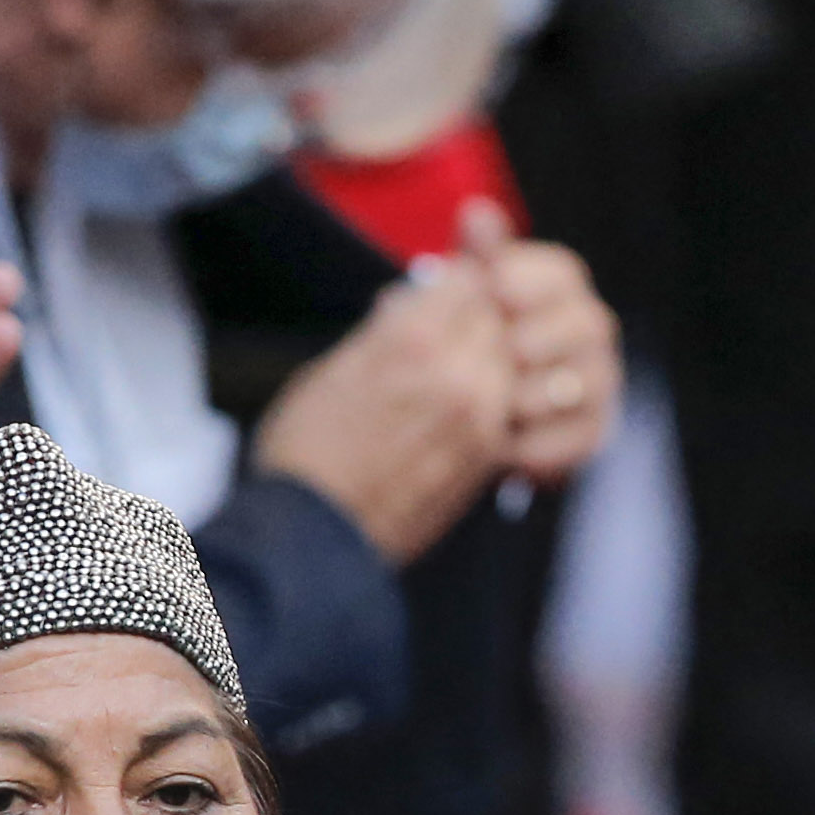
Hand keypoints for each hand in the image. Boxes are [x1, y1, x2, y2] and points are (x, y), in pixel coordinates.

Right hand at [250, 254, 511, 565]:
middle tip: (454, 333)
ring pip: (509, 364)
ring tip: (451, 380)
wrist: (311, 535)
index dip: (460, 285)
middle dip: (477, 322)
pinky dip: (491, 403)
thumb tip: (406, 305)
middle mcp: (454, 369)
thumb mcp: (335, 366)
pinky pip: (507, 409)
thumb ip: (385, 332)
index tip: (450, 294)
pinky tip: (457, 414)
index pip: (469, 279)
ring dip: (488, 364)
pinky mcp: (487, 456)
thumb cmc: (304, 451)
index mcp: (410, 335)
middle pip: (497, 318)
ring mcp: (478, 415)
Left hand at [455, 201, 614, 484]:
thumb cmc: (454, 346)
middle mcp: (585, 332)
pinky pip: (586, 438)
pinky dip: (548, 445)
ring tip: (503, 405)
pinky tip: (510, 450)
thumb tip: (476, 212)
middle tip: (508, 352)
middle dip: (543, 338)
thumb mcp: (454, 301)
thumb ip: (471, 259)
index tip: (498, 291)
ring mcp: (594, 383)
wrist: (450, 422)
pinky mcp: (591, 433)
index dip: (532, 281)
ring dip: (544, 393)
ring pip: (594, 382)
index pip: (561, 274)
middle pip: (588, 323)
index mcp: (555, 290)